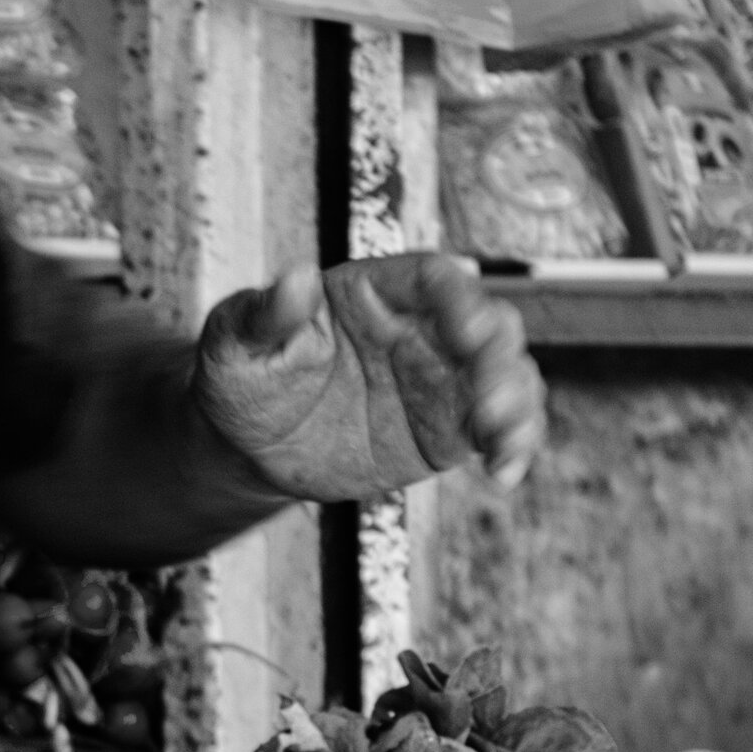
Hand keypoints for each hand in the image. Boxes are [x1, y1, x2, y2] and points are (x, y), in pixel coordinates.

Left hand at [194, 253, 545, 506]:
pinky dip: (513, 445)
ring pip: (506, 375)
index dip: (460, 298)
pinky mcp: (449, 428)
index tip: (466, 332)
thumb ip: (265, 314)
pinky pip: (498, 429)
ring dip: (516, 402)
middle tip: (488, 398)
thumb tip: (296, 279)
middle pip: (487, 323)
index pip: (433, 279)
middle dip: (499, 356)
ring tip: (499, 439)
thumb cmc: (242, 378)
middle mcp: (420, 327)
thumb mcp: (236, 342)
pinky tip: (504, 472)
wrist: (249, 447)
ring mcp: (441, 377)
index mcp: (374, 291)